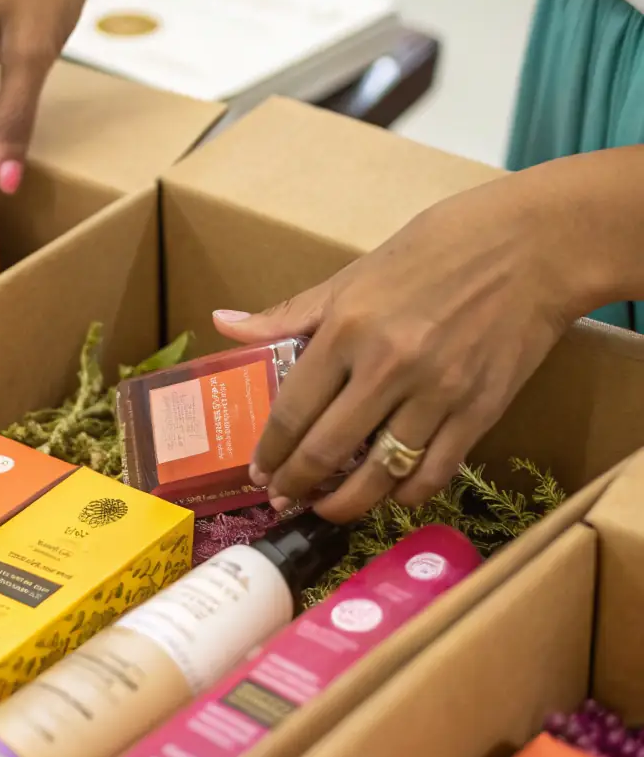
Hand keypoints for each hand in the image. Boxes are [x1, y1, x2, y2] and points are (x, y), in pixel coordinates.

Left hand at [213, 174, 574, 521]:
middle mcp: (387, 367)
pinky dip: (405, 495)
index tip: (259, 472)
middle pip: (326, 451)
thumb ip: (290, 312)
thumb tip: (224, 323)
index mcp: (348, 327)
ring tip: (327, 509)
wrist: (530, 247)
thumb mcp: (354, 273)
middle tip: (284, 498)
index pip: (292, 410)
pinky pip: (432, 474)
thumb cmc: (438, 249)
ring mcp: (436, 394)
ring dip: (346, 504)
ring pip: (379, 476)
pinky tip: (389, 493)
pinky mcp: (479, 412)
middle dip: (296, 485)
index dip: (269, 451)